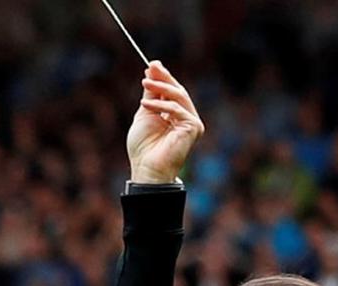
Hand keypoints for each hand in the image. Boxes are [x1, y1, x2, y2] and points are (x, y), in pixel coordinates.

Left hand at [127, 61, 203, 183]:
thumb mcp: (145, 113)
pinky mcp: (193, 128)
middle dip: (164, 78)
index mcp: (176, 115)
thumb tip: (153, 69)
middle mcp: (187, 118)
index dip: (163, 78)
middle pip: (178, 91)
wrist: (146, 167)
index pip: (173, 92)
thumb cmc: (144, 147)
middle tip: (150, 69)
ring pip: (179, 97)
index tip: (151, 66)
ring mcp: (192, 123)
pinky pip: (177, 109)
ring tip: (145, 83)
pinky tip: (145, 105)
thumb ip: (151, 94)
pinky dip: (161, 105)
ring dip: (161, 88)